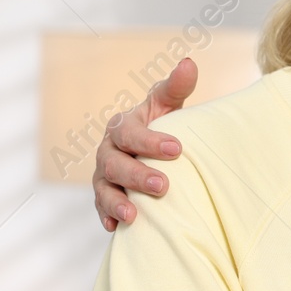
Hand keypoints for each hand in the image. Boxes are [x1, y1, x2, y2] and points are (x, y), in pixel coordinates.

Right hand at [92, 57, 197, 229]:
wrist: (151, 152)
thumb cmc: (162, 125)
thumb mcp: (168, 105)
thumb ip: (176, 87)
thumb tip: (189, 62)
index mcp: (123, 126)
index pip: (131, 133)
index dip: (150, 141)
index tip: (177, 149)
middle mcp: (108, 150)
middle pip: (115, 163)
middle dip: (137, 175)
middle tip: (164, 186)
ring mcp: (103, 175)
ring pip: (103, 188)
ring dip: (117, 201)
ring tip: (134, 214)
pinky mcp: (105, 197)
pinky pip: (100, 208)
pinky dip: (106, 216)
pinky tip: (116, 227)